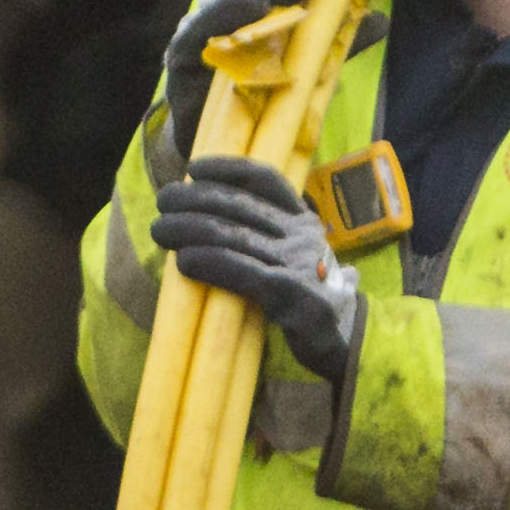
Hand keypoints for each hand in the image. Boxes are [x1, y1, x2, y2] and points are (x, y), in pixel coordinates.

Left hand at [154, 156, 363, 381]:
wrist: (349, 342)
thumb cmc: (312, 299)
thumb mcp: (296, 259)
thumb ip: (267, 238)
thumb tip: (210, 220)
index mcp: (303, 221)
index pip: (267, 181)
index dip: (229, 169)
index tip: (194, 167)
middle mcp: (303, 236)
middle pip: (242, 206)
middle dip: (196, 199)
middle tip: (163, 200)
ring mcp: (300, 264)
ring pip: (236, 236)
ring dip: (191, 230)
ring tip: (160, 230)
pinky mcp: (294, 295)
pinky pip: (244, 272)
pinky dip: (210, 263)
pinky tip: (184, 262)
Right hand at [162, 0, 327, 157]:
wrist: (223, 149)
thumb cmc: (260, 98)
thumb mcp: (305, 60)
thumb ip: (334, 38)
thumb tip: (380, 20)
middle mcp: (217, 7)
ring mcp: (197, 29)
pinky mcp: (182, 55)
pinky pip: (201, 24)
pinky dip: (229, 9)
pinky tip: (257, 8)